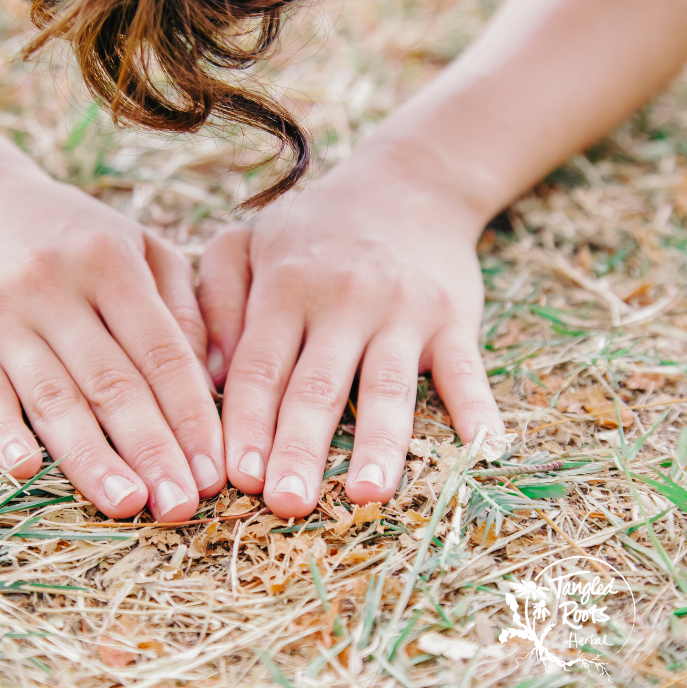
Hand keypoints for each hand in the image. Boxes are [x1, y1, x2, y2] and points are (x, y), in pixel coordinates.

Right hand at [0, 172, 224, 520]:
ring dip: (90, 456)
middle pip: (112, 383)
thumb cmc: (74, 236)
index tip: (213, 471)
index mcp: (112, 263)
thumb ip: (183, 304)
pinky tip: (23, 470)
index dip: (190, 416)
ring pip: (53, 396)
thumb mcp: (139, 245)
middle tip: (180, 507)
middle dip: (151, 449)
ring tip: (125, 504)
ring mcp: (1, 312)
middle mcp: (57, 286)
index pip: (161, 353)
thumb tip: (214, 376)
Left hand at [198, 158, 504, 518]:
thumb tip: (203, 375)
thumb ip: (214, 299)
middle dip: (300, 448)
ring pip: (389, 387)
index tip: (235, 476)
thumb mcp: (249, 241)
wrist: (407, 183)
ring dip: (381, 444)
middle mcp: (344, 300)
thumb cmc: (314, 228)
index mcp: (286, 286)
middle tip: (284, 504)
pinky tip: (483, 449)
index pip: (260, 367)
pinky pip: (466, 369)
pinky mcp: (453, 318)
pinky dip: (478, 408)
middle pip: (318, 386)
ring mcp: (404, 311)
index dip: (246, 423)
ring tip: (368, 495)